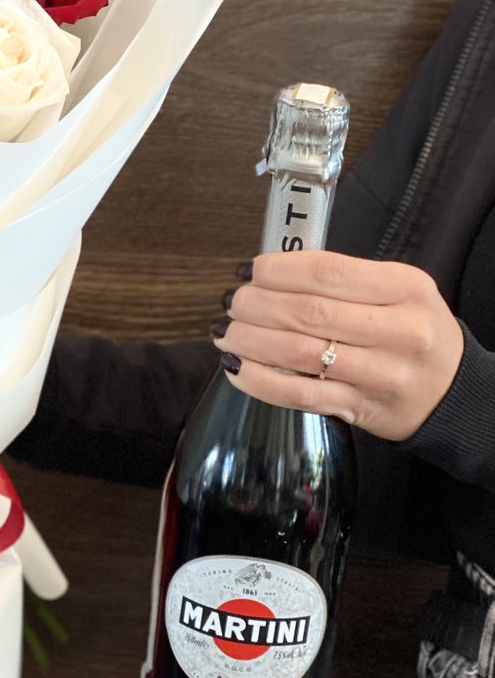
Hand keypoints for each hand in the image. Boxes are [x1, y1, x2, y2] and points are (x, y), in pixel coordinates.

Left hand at [213, 250, 463, 440]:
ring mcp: (381, 373)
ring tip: (226, 332)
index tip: (249, 271)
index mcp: (406, 288)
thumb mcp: (398, 292)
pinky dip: (259, 380)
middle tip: (232, 303)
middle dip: (257, 305)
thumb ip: (344, 280)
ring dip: (251, 341)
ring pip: (300, 353)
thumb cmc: (413, 332)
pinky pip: (300, 394)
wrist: (451, 392)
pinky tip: (237, 367)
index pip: (329, 272)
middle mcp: (399, 330)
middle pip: (310, 312)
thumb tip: (269, 274)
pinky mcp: (361, 408)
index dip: (278, 270)